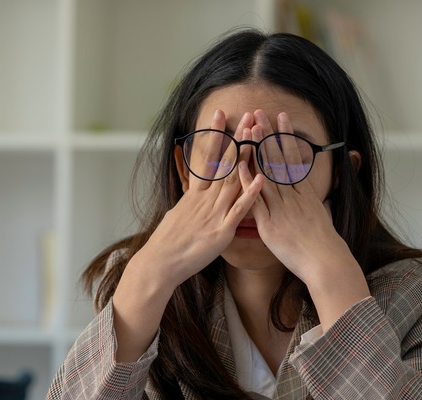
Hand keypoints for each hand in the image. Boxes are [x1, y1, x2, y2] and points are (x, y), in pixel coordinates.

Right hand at [137, 110, 263, 289]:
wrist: (160, 263)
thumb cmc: (169, 242)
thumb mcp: (178, 214)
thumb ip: (190, 201)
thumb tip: (193, 193)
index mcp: (195, 194)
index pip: (207, 157)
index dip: (215, 135)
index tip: (220, 114)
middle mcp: (205, 199)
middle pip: (225, 162)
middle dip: (237, 138)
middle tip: (247, 115)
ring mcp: (214, 213)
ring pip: (234, 179)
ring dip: (247, 157)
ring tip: (257, 135)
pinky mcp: (221, 231)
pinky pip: (239, 210)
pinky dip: (250, 194)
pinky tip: (261, 178)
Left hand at [239, 110, 369, 329]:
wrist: (325, 262)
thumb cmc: (324, 244)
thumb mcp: (322, 216)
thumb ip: (313, 203)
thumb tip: (314, 195)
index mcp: (305, 193)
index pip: (293, 158)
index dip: (286, 137)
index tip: (281, 118)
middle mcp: (292, 196)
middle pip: (278, 160)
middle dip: (268, 135)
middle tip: (260, 113)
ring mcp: (280, 208)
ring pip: (266, 173)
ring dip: (257, 150)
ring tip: (249, 129)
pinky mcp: (269, 224)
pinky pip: (255, 199)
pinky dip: (247, 182)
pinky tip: (238, 165)